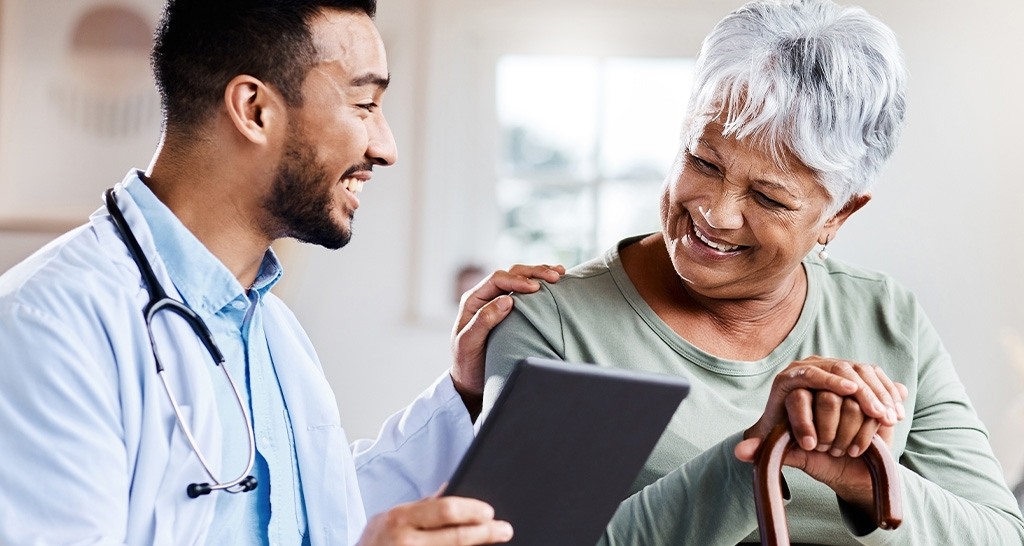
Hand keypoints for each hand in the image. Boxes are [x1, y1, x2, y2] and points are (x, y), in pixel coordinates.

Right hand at [357, 496, 512, 545]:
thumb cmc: (375, 543)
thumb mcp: (392, 519)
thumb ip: (423, 507)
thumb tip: (450, 490)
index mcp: (400, 519)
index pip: (444, 510)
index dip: (472, 511)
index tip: (490, 513)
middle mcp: (405, 542)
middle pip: (456, 537)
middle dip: (485, 533)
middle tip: (504, 530)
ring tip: (493, 542)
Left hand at [450, 264, 564, 419]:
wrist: (469, 380)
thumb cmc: (467, 364)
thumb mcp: (469, 343)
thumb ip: (484, 320)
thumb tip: (507, 299)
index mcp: (473, 300)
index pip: (497, 280)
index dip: (517, 280)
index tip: (536, 288)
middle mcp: (485, 297)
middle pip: (511, 274)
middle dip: (533, 272)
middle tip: (555, 276)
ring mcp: (498, 302)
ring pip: (520, 279)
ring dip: (539, 274)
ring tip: (560, 273)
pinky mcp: (509, 310)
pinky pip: (525, 292)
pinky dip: (540, 285)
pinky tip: (555, 285)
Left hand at [735, 357, 907, 510]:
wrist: (820, 441)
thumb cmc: (796, 444)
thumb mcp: (780, 448)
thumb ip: (761, 450)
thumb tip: (740, 453)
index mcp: (788, 380)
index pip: (806, 374)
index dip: (827, 381)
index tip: (847, 392)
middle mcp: (811, 367)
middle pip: (838, 369)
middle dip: (859, 391)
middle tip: (874, 411)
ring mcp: (836, 368)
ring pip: (861, 371)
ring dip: (877, 394)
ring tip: (886, 417)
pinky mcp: (859, 374)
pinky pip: (876, 377)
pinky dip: (888, 394)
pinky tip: (895, 414)